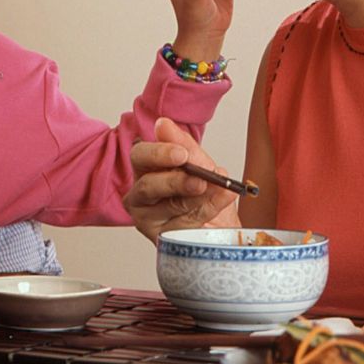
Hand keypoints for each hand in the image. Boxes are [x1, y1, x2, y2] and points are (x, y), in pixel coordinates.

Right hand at [122, 117, 239, 240]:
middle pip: (147, 186)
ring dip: (199, 197)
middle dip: (176, 182)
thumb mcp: (200, 163)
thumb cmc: (204, 193)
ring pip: (169, 207)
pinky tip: (223, 199)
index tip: (182, 154)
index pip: (140, 156)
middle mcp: (141, 195)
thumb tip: (163, 124)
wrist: (222, 227)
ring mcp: (149, 220)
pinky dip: (208, 210)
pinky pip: (185, 224)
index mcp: (146, 169)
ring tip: (221, 188)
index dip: (159, 154)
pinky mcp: (162, 239)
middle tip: (200, 179)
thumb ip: (184, 145)